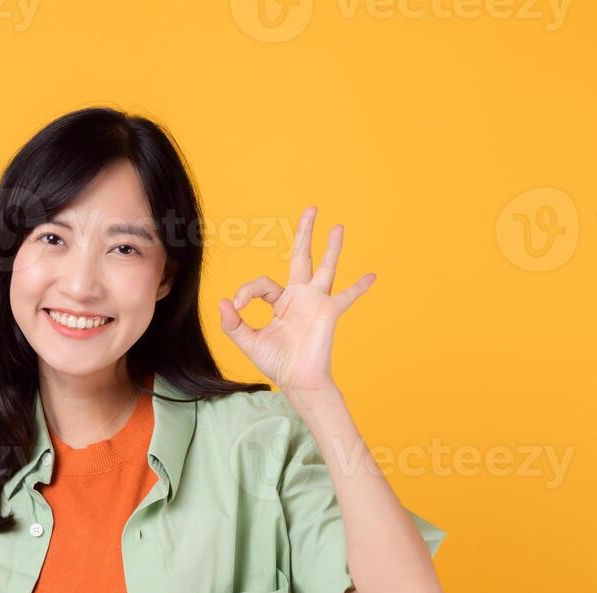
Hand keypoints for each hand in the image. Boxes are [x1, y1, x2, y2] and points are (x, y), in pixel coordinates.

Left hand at [216, 206, 375, 394]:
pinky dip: (359, 287)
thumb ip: (233, 323)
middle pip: (302, 257)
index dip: (247, 291)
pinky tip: (372, 276)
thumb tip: (224, 301)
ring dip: (331, 247)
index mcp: (280, 302)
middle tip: (311, 209)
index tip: (238, 307)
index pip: (262, 284)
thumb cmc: (276, 362)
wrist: (297, 380)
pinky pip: (347, 296)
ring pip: (325, 267)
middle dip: (305, 233)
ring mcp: (316, 302)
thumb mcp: (248, 341)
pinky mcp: (328, 312)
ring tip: (337, 226)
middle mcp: (300, 297)